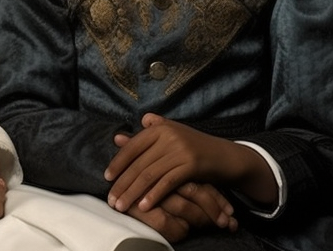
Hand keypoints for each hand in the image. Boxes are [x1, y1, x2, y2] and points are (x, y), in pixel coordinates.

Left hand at [113, 132, 235, 231]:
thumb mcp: (171, 136)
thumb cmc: (195, 148)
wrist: (226, 156)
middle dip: (122, 183)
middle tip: (111, 200)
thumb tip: (118, 136)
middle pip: (139, 162)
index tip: (106, 178)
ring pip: (150, 173)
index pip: (133, 146)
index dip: (118, 162)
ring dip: (133, 192)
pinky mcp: (191, 164)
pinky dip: (154, 195)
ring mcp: (180, 149)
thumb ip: (145, 137)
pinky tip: (144, 206)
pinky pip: (167, 182)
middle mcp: (168, 135)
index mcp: (161, 127)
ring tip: (121, 206)